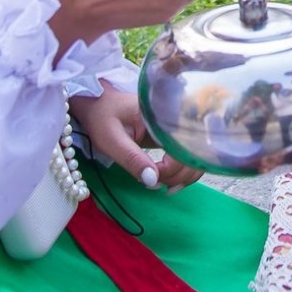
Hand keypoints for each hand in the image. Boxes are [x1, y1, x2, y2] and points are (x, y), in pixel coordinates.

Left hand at [70, 88, 204, 191]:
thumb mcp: (111, 139)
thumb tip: (153, 181)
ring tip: (163, 187)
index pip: (182, 147)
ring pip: (193, 157)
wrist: (98, 104)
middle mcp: (175, 121)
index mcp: (163, 116)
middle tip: (157, 186)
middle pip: (194, 154)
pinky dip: (181, 172)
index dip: (171, 168)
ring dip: (183, 176)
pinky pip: (185, 156)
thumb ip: (132, 159)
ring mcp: (175, 129)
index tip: (151, 177)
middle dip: (179, 176)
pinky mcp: (171, 137)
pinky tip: (167, 181)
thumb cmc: (102, 116)